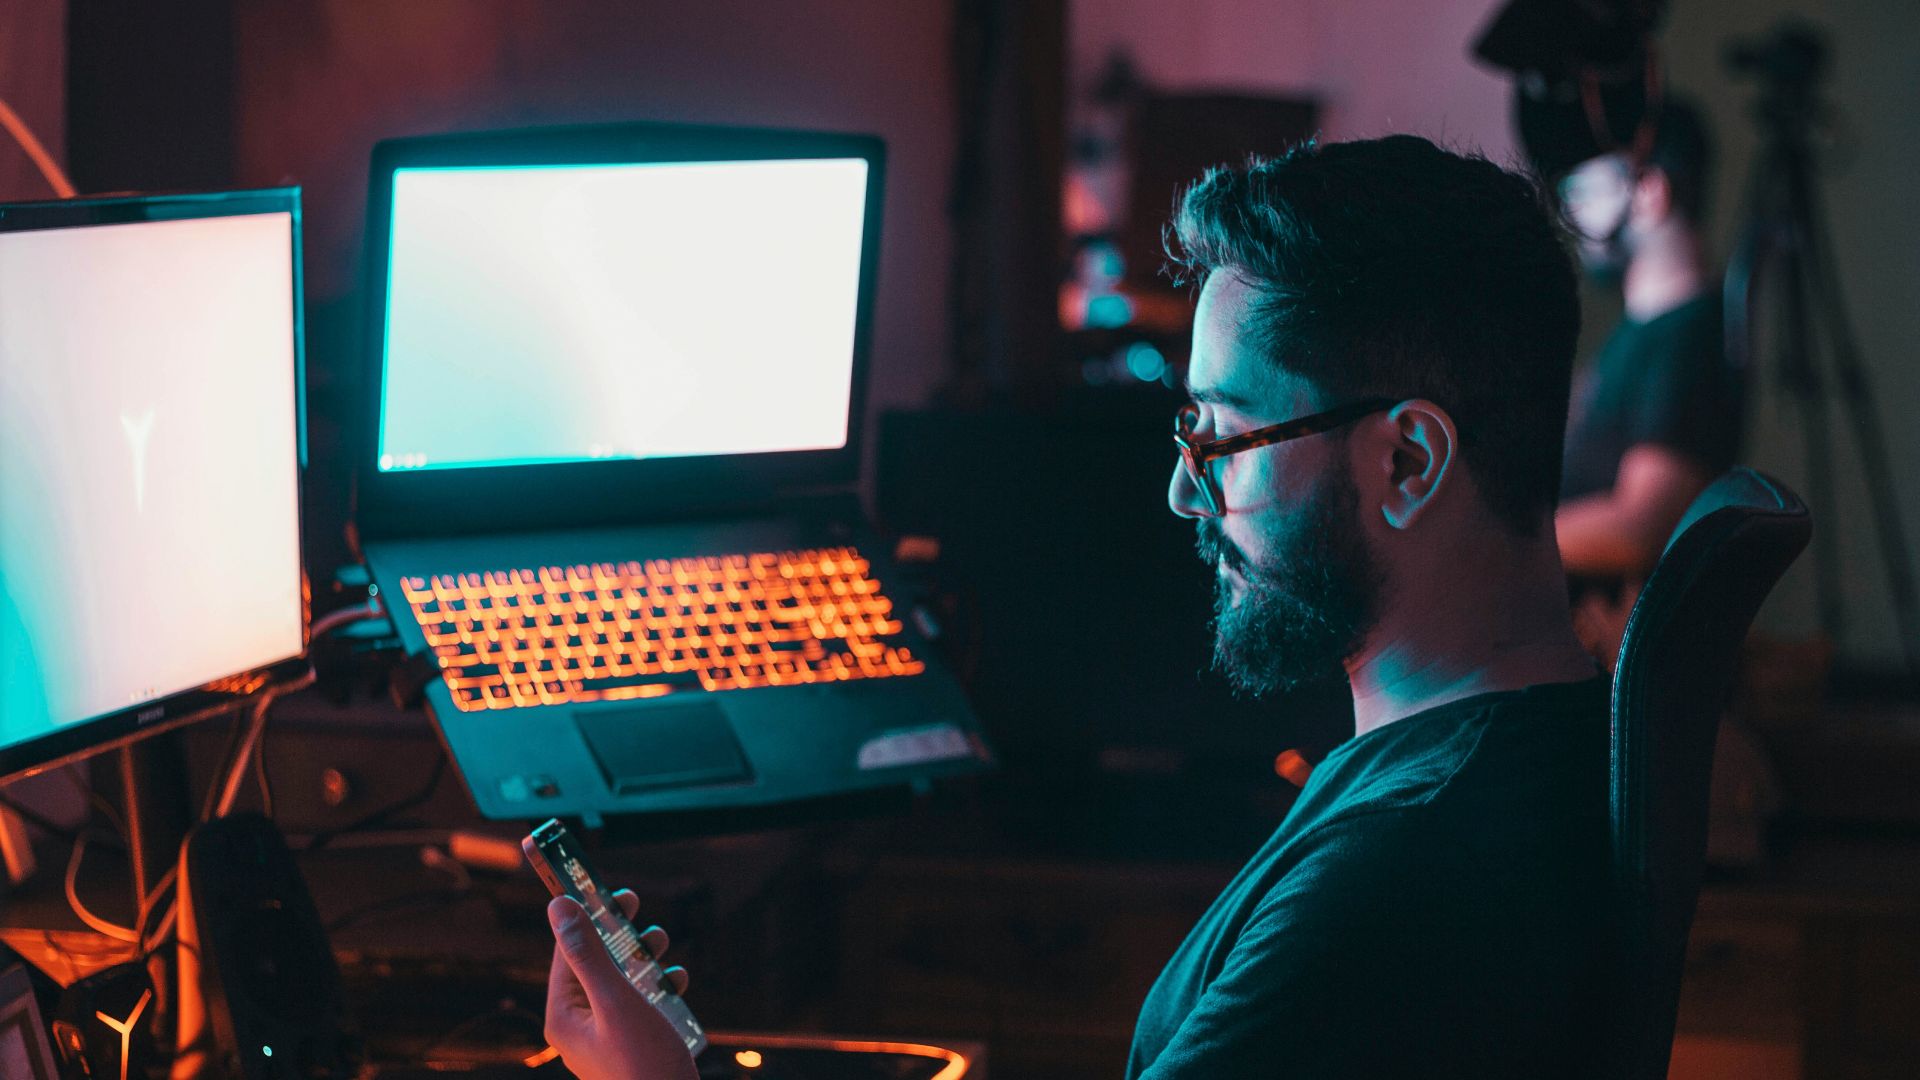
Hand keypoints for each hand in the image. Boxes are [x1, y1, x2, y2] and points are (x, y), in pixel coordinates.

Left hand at [545, 889, 698, 1079]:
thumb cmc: (643, 1065)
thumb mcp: (616, 1002)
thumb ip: (589, 953)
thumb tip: (558, 907)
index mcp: (564, 1015)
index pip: (567, 951)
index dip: (585, 914)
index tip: (605, 887)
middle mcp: (579, 1025)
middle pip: (593, 962)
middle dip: (615, 932)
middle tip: (633, 903)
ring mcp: (606, 1036)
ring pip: (618, 979)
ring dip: (639, 955)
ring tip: (660, 941)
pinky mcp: (631, 1044)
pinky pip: (639, 1003)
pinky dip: (656, 986)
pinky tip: (675, 980)